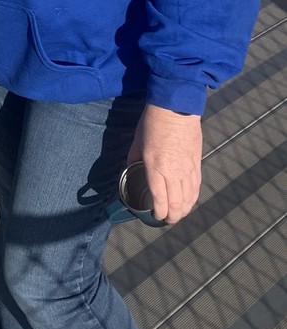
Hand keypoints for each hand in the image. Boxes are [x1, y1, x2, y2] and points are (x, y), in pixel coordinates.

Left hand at [128, 104, 201, 223]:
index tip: (156, 216)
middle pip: (177, 203)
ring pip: (190, 198)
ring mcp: (188, 169)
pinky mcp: (197, 163)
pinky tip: (190, 201)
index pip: (160, 199)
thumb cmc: (152, 123)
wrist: (176, 109)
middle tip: (167, 219)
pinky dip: (193, 198)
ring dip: (184, 209)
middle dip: (173, 216)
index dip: (159, 212)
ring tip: (178, 214)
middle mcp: (174, 173)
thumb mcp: (137, 142)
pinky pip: (197, 187)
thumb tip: (132, 169)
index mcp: (156, 168)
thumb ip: (134, 159)